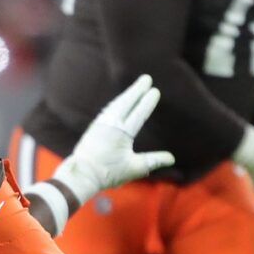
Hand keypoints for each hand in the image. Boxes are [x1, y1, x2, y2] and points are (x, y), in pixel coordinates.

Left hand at [50, 74, 175, 199]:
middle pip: (126, 103)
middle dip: (137, 90)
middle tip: (146, 78)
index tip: (155, 90)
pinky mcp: (94, 127)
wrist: (81, 175)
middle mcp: (111, 125)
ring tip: (136, 86)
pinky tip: (119, 101)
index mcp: (122, 133)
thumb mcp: (134, 168)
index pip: (138, 114)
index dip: (147, 102)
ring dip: (126, 95)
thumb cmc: (108, 173)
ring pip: (116, 105)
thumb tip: (171, 158)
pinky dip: (116, 103)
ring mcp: (101, 124)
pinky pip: (108, 110)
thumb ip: (153, 161)